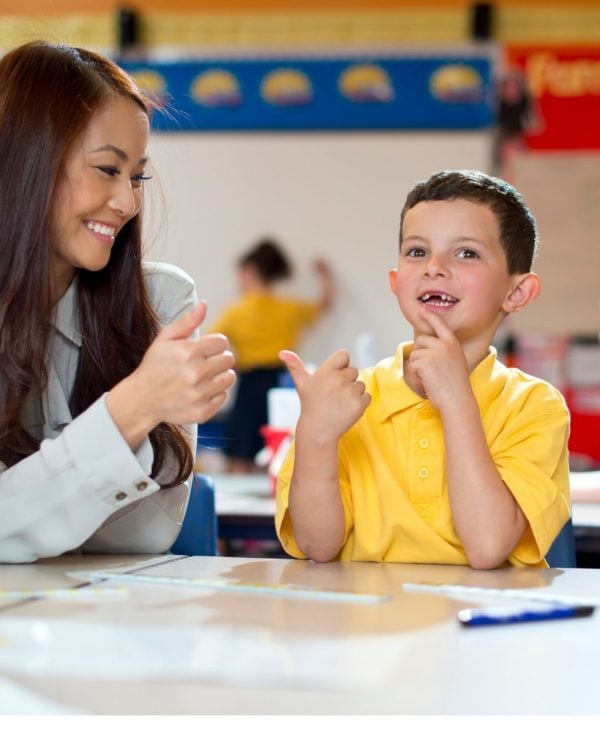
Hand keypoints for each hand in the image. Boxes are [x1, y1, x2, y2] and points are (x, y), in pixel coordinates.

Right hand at [108, 301, 235, 444]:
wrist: (141, 399)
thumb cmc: (154, 366)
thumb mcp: (164, 339)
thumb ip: (186, 322)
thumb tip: (204, 305)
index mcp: (188, 352)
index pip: (222, 342)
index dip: (214, 344)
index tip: (204, 349)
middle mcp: (195, 373)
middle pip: (229, 359)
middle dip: (218, 358)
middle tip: (204, 363)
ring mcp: (199, 394)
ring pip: (230, 378)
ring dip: (220, 375)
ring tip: (205, 376)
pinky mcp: (202, 411)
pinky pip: (223, 396)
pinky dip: (215, 393)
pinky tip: (201, 391)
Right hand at [280, 349, 369, 444]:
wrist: (317, 431)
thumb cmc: (310, 405)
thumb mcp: (302, 384)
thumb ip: (294, 366)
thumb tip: (282, 352)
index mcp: (326, 371)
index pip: (344, 355)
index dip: (341, 365)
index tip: (334, 377)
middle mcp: (339, 379)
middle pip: (353, 371)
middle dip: (346, 381)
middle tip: (334, 395)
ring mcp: (350, 392)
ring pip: (361, 385)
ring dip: (353, 393)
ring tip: (339, 403)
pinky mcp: (359, 404)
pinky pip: (366, 397)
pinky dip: (360, 404)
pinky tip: (347, 410)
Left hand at [404, 310, 470, 411]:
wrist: (457, 400)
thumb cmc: (455, 387)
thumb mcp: (454, 362)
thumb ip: (443, 351)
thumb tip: (424, 343)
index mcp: (453, 344)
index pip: (440, 325)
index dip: (430, 316)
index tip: (422, 309)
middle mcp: (445, 344)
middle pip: (420, 341)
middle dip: (419, 355)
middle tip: (429, 372)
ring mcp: (435, 352)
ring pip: (414, 355)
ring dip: (417, 368)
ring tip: (430, 379)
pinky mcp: (425, 362)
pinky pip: (411, 366)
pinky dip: (415, 376)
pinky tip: (426, 382)